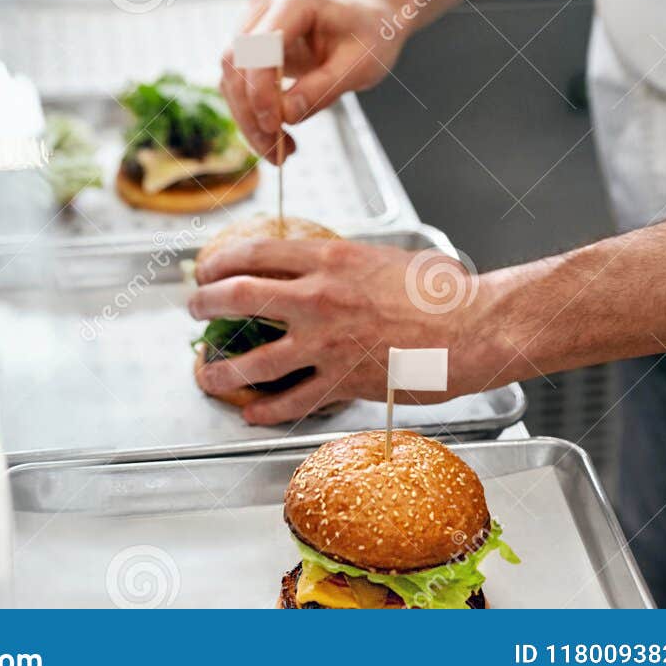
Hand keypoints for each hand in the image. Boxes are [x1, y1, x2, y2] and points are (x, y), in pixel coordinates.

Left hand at [188, 234, 500, 424]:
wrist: (471, 328)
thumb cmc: (438, 291)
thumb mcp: (381, 258)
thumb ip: (343, 263)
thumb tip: (320, 266)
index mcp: (328, 260)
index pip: (255, 252)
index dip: (220, 260)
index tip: (207, 267)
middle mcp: (318, 299)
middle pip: (239, 297)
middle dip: (205, 303)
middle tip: (194, 309)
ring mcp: (327, 344)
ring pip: (254, 360)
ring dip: (222, 369)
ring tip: (206, 373)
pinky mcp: (342, 382)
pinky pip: (291, 400)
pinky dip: (265, 410)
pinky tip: (252, 413)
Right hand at [220, 0, 403, 160]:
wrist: (371, 17)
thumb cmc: (371, 34)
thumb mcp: (360, 65)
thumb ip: (323, 88)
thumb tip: (286, 115)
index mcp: (295, 0)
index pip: (260, 47)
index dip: (261, 90)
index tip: (277, 127)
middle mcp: (265, 4)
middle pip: (237, 63)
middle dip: (251, 113)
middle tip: (277, 153)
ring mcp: (254, 20)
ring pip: (231, 77)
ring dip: (248, 119)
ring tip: (279, 151)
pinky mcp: (251, 42)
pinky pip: (239, 82)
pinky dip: (251, 113)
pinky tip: (275, 136)